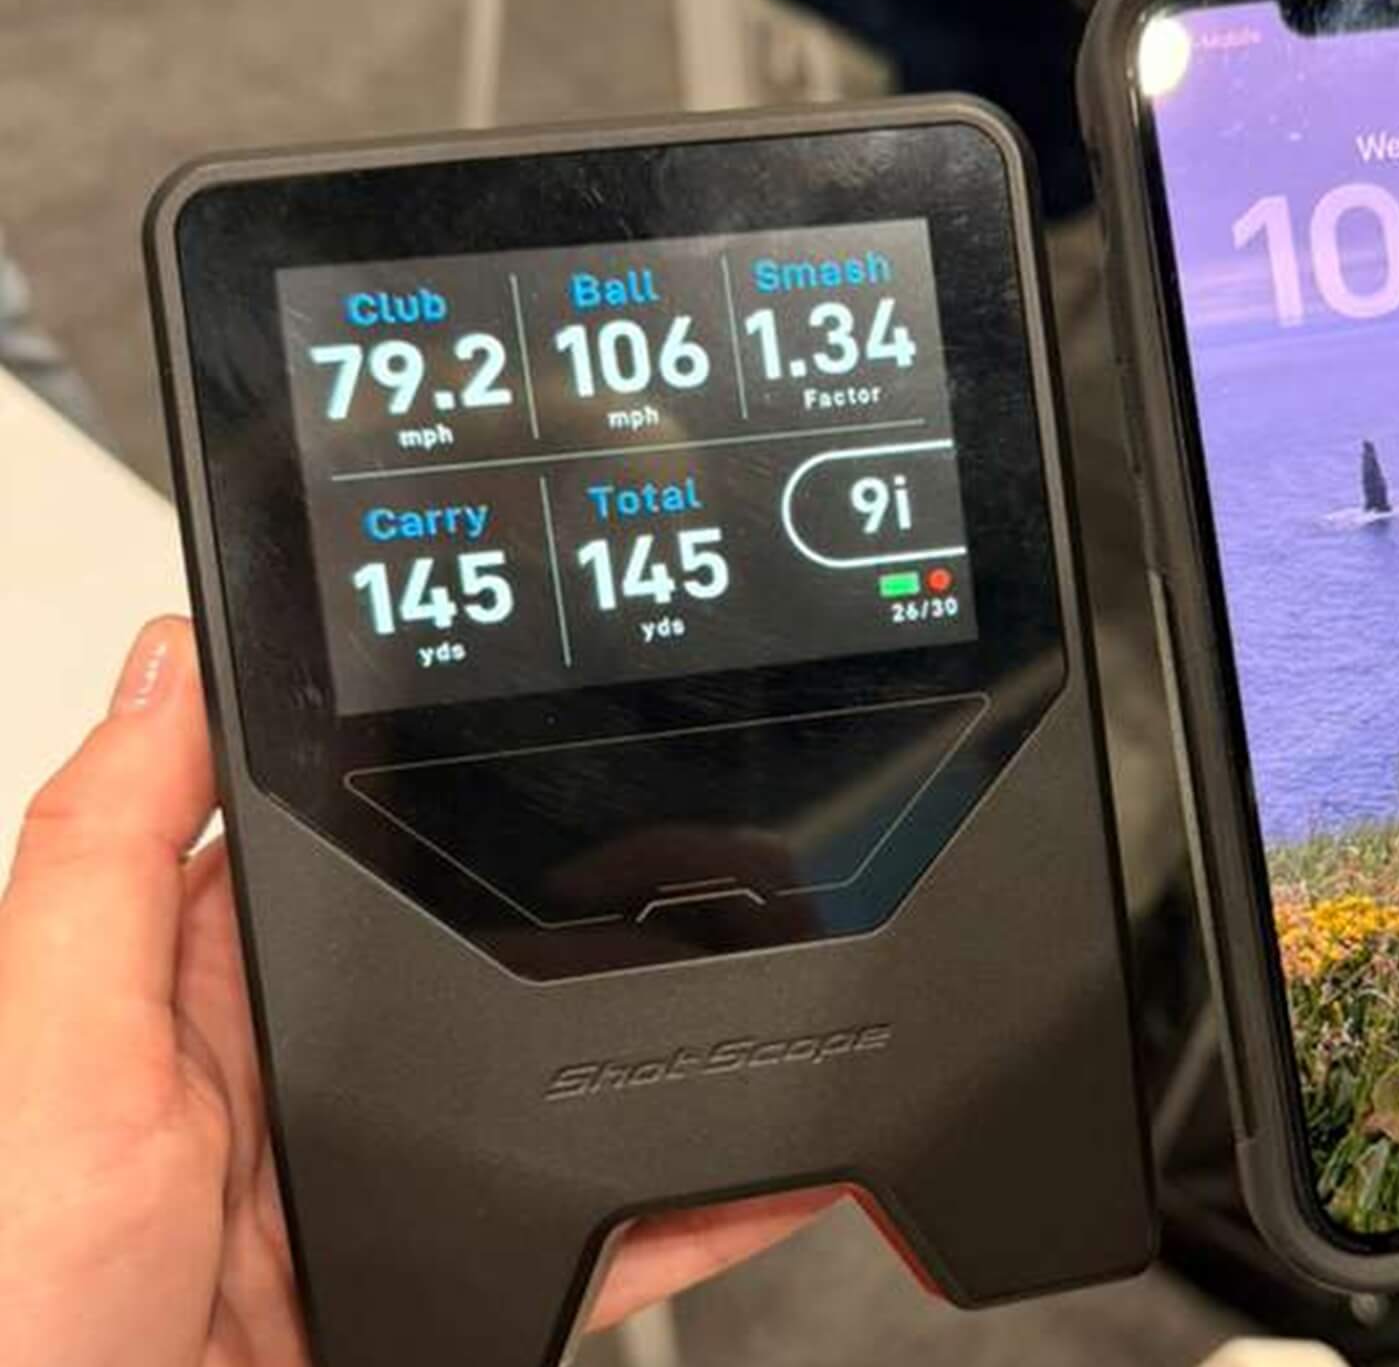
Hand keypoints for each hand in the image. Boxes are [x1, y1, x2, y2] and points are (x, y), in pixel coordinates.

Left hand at [0, 618, 835, 1366]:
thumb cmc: (18, 1316)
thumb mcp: (59, 1057)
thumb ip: (102, 863)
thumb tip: (165, 664)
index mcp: (185, 992)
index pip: (315, 837)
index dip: (407, 765)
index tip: (523, 704)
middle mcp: (284, 1079)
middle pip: (461, 957)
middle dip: (577, 912)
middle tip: (703, 863)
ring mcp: (367, 1187)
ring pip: (542, 1091)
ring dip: (646, 1055)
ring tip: (756, 998)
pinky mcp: (431, 1284)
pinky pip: (588, 1235)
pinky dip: (684, 1206)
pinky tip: (757, 1169)